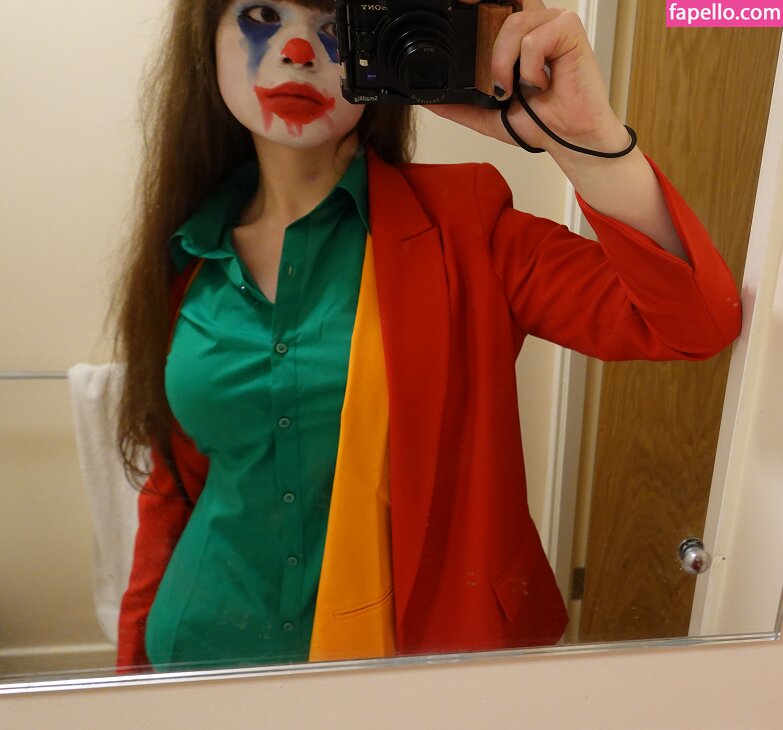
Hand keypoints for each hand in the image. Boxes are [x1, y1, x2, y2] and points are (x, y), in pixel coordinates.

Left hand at [423, 0, 627, 153]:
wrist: (567, 138)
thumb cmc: (540, 121)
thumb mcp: (487, 114)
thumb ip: (459, 105)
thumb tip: (427, 101)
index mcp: (517, 35)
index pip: (494, 4)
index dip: (476, 1)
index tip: (459, 3)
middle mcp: (534, 22)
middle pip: (499, 5)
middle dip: (483, 22)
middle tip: (482, 59)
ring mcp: (552, 22)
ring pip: (512, 24)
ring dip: (503, 63)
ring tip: (513, 88)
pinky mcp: (568, 30)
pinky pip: (533, 40)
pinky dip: (529, 69)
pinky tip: (540, 84)